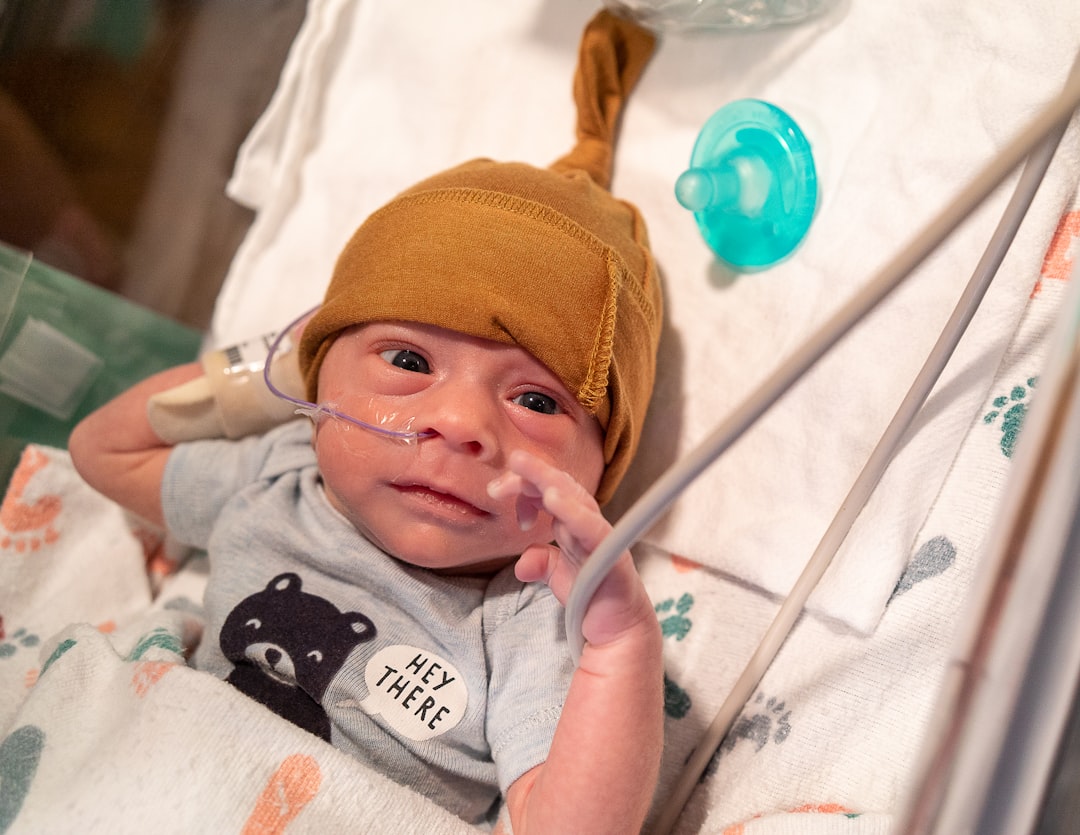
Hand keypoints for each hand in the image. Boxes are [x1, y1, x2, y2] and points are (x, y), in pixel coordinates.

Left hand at [488, 450, 652, 647]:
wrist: (620, 629)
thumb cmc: (592, 596)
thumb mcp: (558, 577)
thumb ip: (540, 562)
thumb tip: (521, 564)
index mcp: (573, 524)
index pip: (548, 491)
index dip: (524, 486)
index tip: (497, 494)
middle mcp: (588, 525)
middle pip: (562, 487)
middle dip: (535, 472)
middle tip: (511, 460)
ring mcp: (602, 539)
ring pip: (577, 500)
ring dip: (551, 481)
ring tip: (526, 467)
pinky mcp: (613, 558)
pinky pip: (593, 531)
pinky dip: (574, 514)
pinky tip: (554, 499)